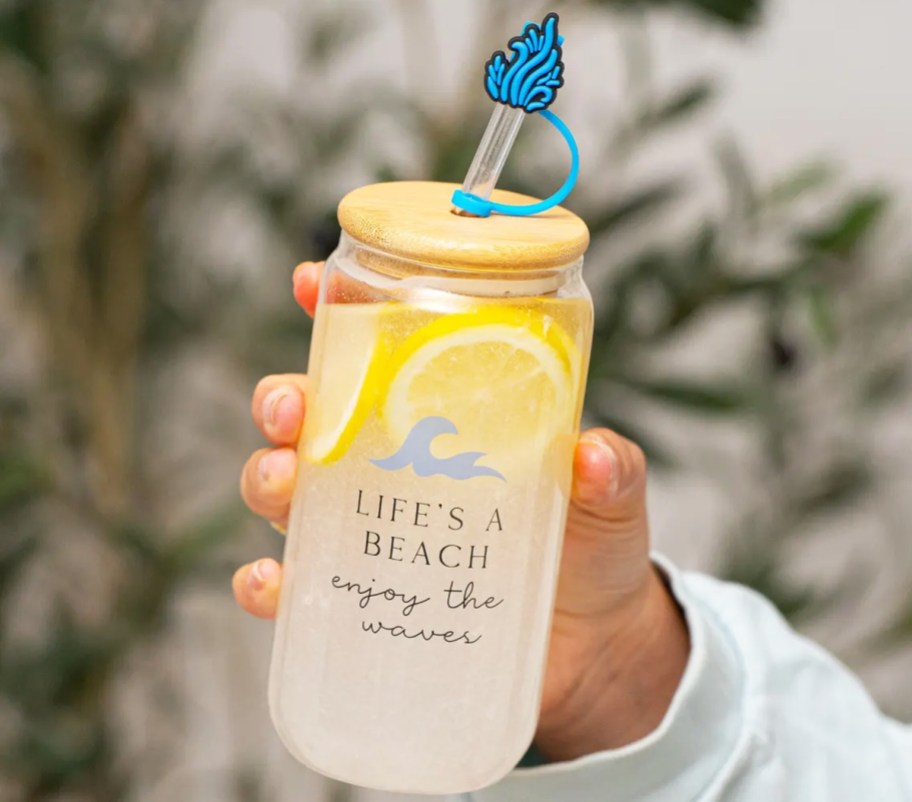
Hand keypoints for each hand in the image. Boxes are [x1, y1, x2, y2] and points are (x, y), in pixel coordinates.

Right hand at [236, 262, 689, 760]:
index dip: (336, 311)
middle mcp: (393, 464)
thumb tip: (590, 455)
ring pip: (289, 489)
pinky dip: (270, 580)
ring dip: (267, 477)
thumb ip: (610, 470)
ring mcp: (371, 529)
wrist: (592, 641)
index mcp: (445, 417)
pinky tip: (275, 580)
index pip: (381, 351)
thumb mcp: (611, 496)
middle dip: (283, 400)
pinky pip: (297, 583)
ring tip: (286, 480)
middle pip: (314, 415)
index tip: (308, 282)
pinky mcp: (366, 594)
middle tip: (293, 408)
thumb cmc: (593, 545)